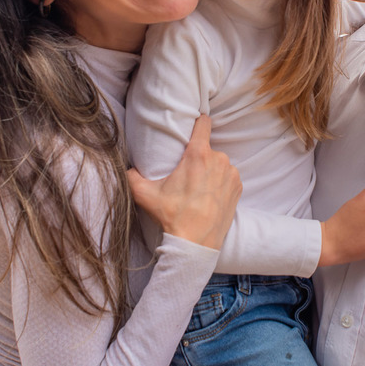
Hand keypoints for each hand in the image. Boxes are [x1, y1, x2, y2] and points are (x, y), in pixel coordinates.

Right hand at [128, 115, 240, 248]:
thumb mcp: (144, 194)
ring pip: (219, 164)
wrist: (196, 243)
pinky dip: (221, 183)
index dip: (199, 121)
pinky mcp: (238, 188)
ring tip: (198, 189)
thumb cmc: (173, 216)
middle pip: (207, 149)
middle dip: (198, 158)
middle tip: (187, 176)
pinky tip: (210, 196)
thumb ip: (131, 175)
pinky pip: (228, 178)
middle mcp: (219, 160)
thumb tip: (126, 168)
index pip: (204, 123)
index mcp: (198, 154)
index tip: (195, 123)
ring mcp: (231, 174)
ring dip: (211, 172)